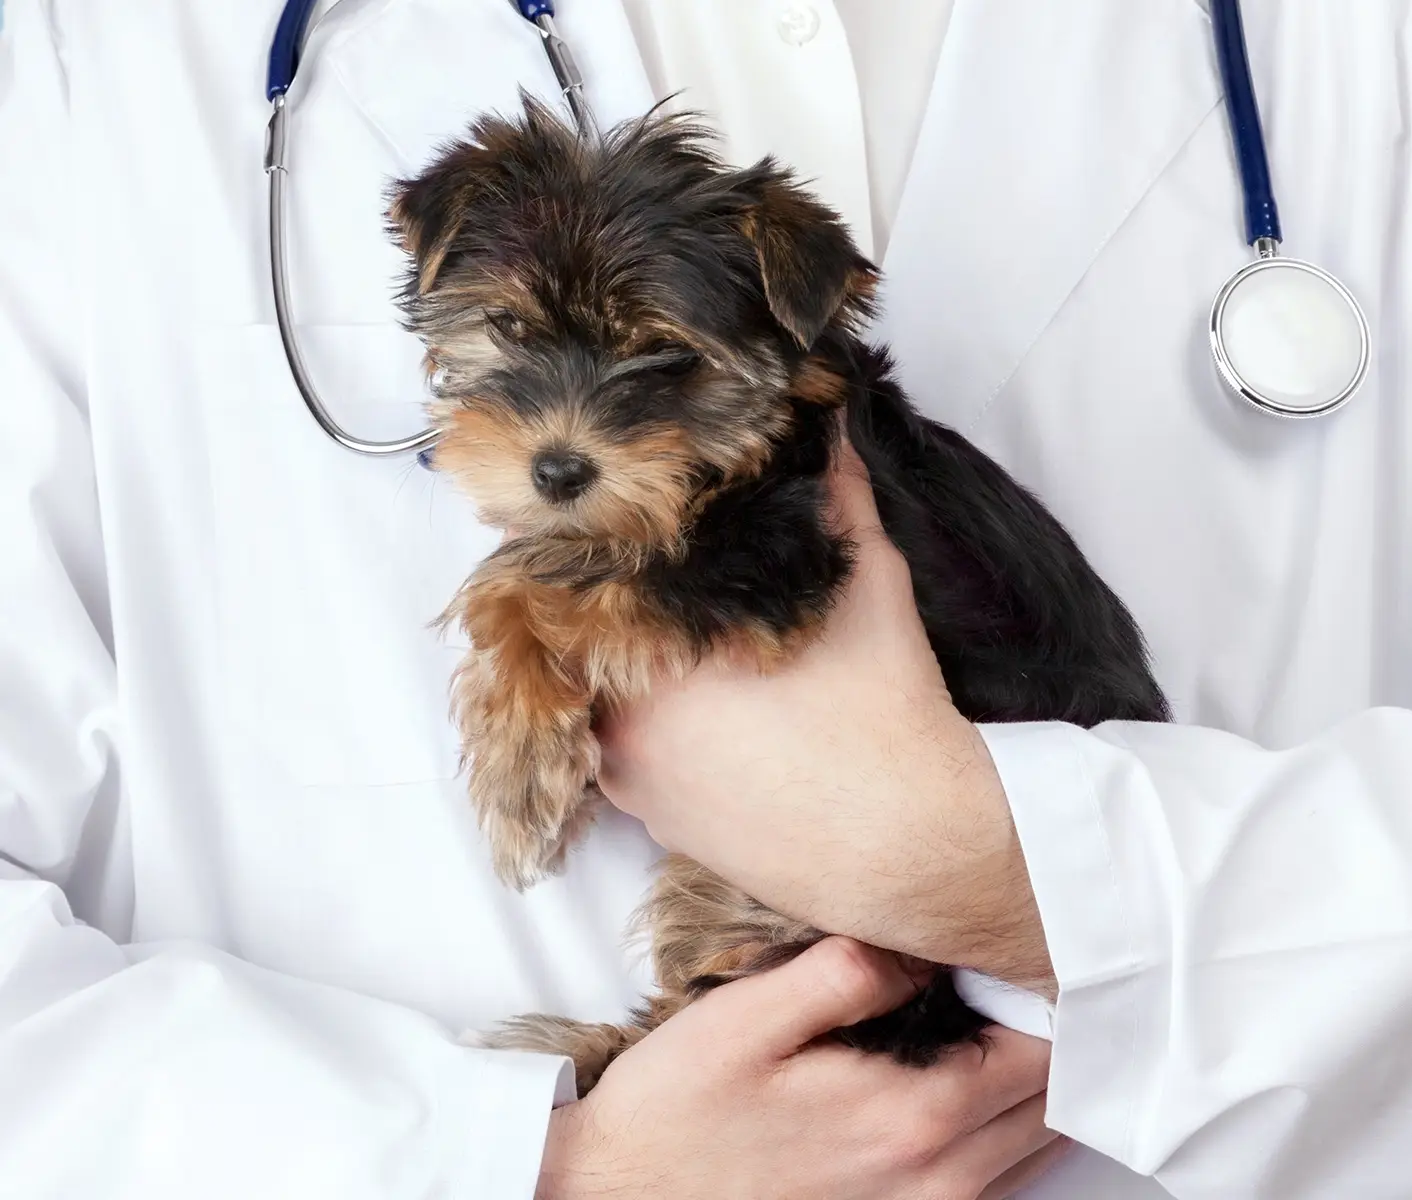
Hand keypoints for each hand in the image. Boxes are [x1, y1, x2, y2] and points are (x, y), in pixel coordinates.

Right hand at [537, 938, 1067, 1199]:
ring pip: (1032, 1150)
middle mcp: (935, 1180)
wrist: (627, 1192)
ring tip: (996, 1021)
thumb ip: (847, 973)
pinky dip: (1005, 1132)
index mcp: (910, 1118)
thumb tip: (923, 948)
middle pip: (1049, 1107)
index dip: (1046, 997)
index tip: (1020, 949)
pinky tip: (963, 1084)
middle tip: (1016, 977)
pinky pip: (994, 1183)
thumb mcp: (751, 1017)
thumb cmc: (682, 1105)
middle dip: (1051, 1039)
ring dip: (1033, 1087)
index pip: (1039, 1057)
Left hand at [597, 438, 1053, 994]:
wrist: (913, 854)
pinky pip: (619, 751)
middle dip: (613, 602)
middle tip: (649, 568)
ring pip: (598, 695)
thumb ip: (837, 499)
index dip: (606, 540)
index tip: (625, 515)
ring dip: (623, 664)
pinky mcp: (652, 823)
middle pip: (584, 637)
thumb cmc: (891, 719)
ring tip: (674, 633)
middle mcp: (624, 720)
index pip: (590, 575)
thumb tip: (829, 426)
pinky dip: (642, 721)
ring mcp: (631, 779)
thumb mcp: (869, 587)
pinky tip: (693, 701)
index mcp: (661, 655)